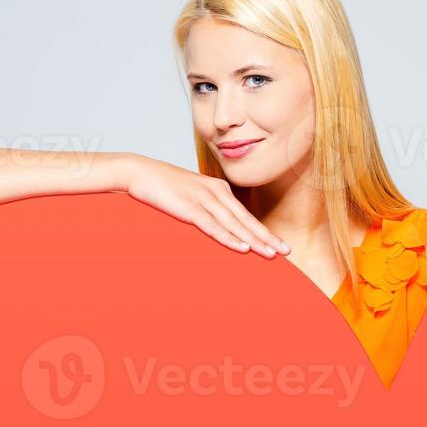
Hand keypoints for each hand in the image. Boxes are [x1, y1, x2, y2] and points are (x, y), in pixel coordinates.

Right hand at [124, 156, 289, 259]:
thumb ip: (206, 209)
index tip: (280, 245)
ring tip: (271, 254)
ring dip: (254, 241)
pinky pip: (213, 226)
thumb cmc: (164, 187)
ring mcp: (204, 199)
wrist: (140, 172)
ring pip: (235, 225)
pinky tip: (243, 248)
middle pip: (247, 221)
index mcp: (219, 190)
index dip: (264, 231)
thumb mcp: (191, 196)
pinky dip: (229, 238)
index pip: (246, 216)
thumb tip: (218, 227)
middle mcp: (216, 193)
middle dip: (267, 238)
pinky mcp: (190, 207)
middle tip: (286, 252)